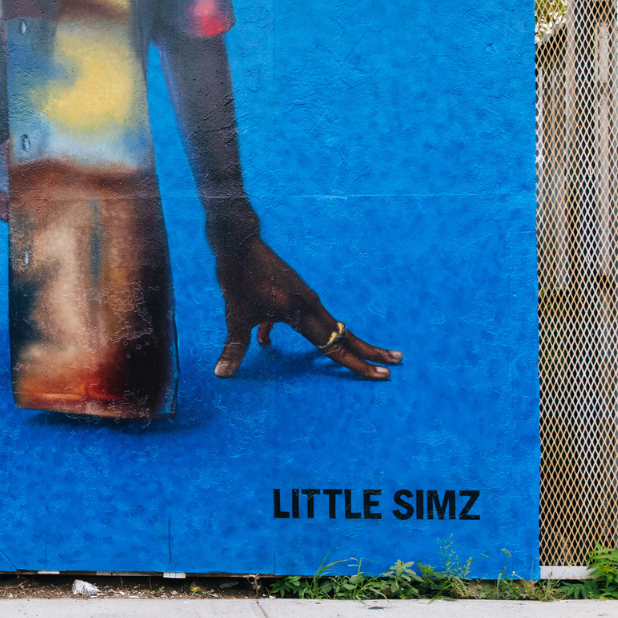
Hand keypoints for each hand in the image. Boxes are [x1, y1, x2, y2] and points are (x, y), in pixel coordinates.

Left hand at [212, 236, 401, 379]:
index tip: (381, 375)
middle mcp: (310, 304)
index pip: (333, 347)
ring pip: (328, 325)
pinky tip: (266, 339)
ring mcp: (305, 296)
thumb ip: (234, 348)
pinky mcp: (295, 291)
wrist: (239, 242)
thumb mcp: (235, 317)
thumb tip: (221, 375)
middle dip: (368, 351)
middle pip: (344, 334)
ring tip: (364, 353)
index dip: (357, 364)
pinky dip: (299, 330)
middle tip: (396, 362)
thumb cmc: (238, 279)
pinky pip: (305, 317)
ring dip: (342, 342)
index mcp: (300, 313)